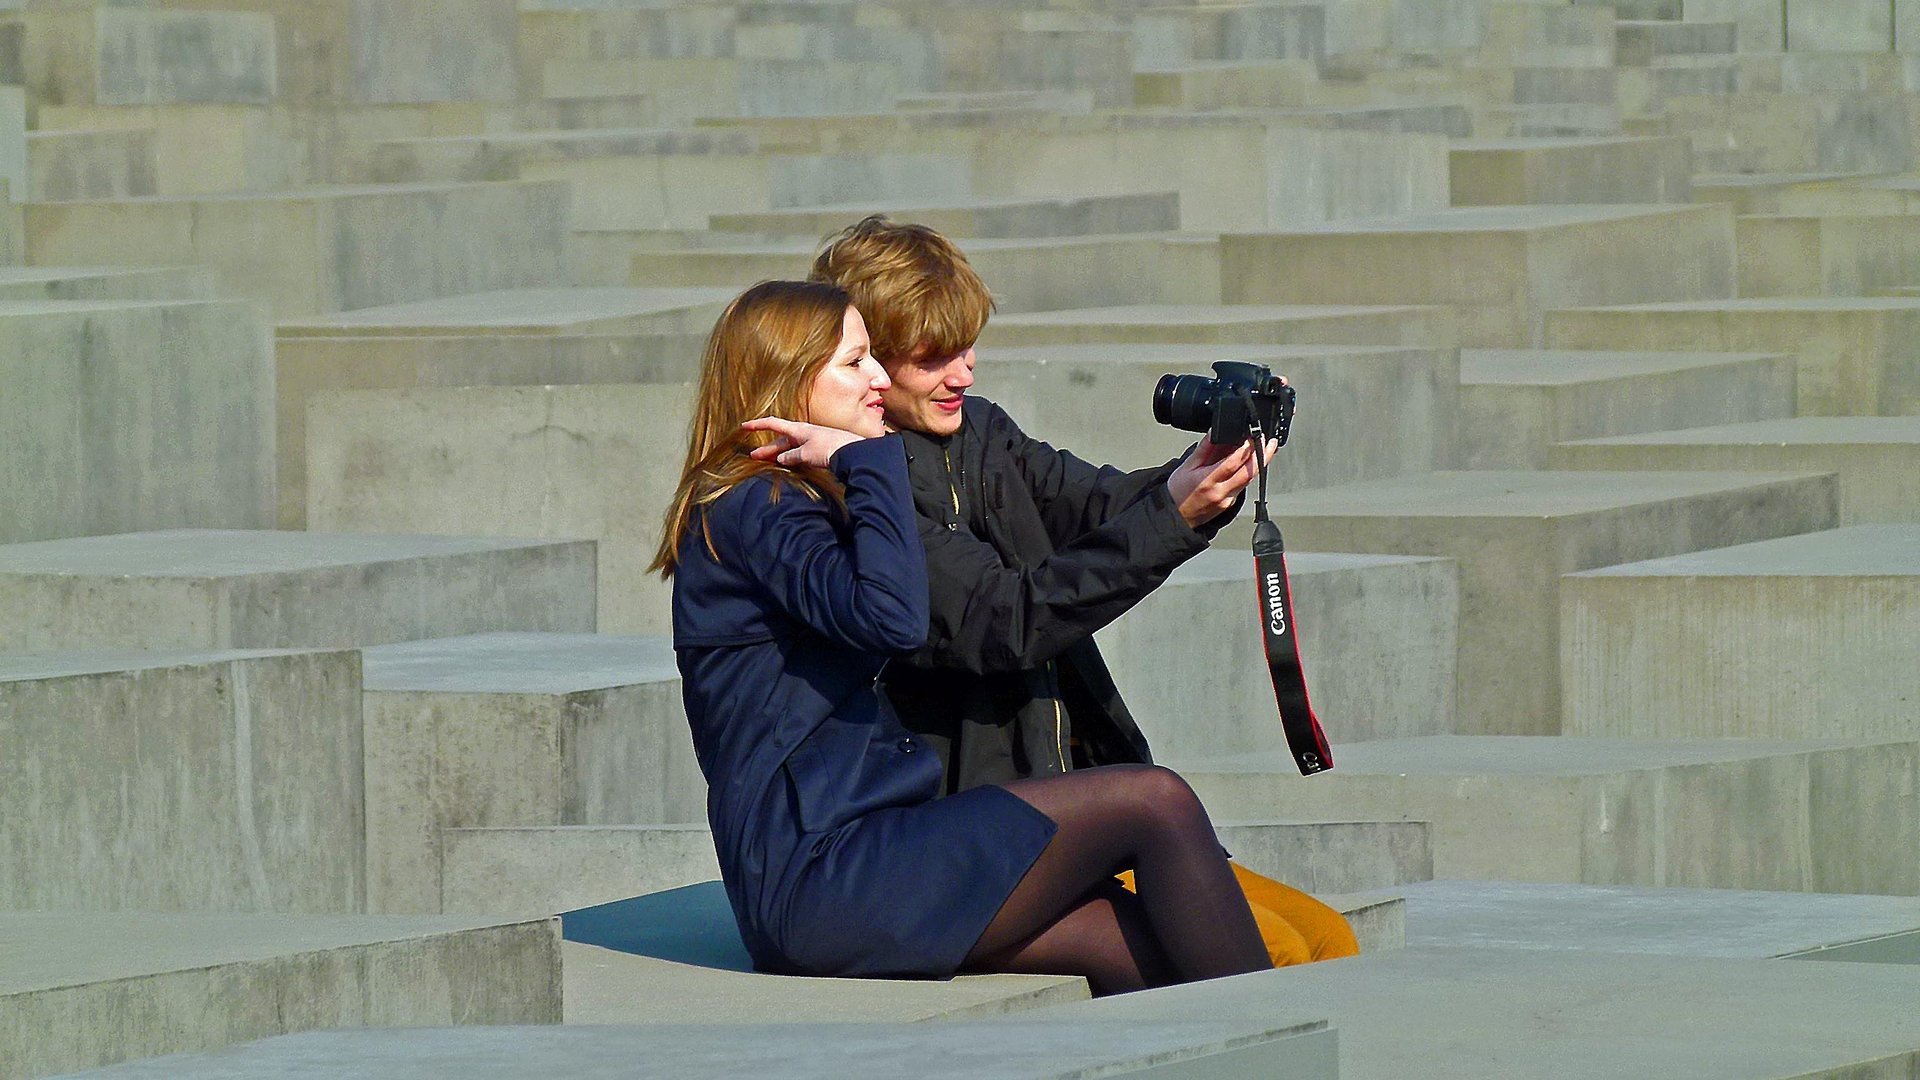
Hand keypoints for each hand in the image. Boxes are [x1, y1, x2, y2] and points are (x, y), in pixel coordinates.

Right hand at [742, 416, 866, 468]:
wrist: (852, 451)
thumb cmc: (828, 448)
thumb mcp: (805, 454)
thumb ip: (791, 456)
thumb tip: (781, 459)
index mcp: (798, 429)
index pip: (773, 424)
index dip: (757, 425)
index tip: (744, 426)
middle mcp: (803, 433)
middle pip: (781, 440)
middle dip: (767, 448)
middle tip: (754, 456)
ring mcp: (811, 441)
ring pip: (790, 448)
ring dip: (778, 455)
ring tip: (767, 462)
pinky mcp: (818, 450)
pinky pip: (799, 453)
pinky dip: (791, 458)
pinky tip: (788, 464)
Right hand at [1166, 436, 1278, 527]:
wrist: (1177, 516)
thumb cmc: (1178, 492)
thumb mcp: (1186, 466)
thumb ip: (1204, 449)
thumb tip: (1215, 432)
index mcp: (1208, 482)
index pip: (1232, 463)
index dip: (1245, 449)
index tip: (1252, 437)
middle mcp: (1221, 493)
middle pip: (1248, 473)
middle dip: (1263, 456)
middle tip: (1270, 442)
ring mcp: (1228, 500)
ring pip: (1249, 480)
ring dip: (1259, 463)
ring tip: (1265, 448)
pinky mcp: (1231, 503)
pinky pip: (1244, 485)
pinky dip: (1249, 472)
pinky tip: (1251, 463)